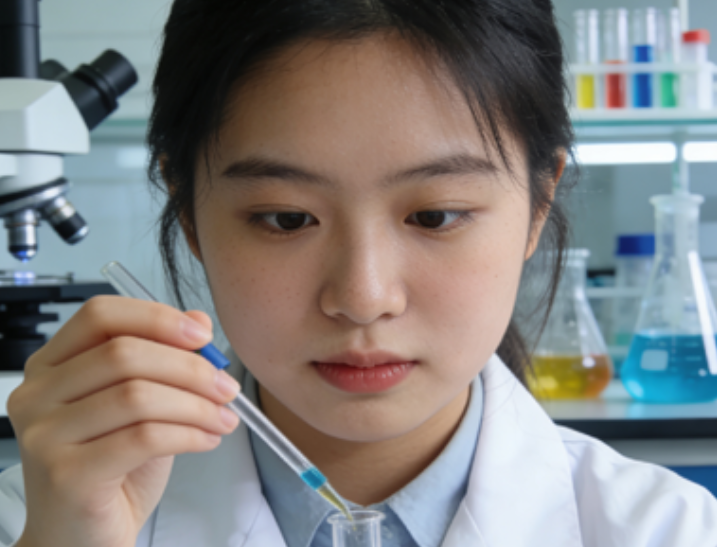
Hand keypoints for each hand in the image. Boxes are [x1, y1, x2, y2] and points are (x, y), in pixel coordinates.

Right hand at [7, 296, 239, 546]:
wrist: (82, 539)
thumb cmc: (113, 469)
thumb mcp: (142, 406)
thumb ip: (164, 359)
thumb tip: (199, 320)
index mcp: (51, 365)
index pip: (100, 315)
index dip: (156, 318)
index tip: (202, 336)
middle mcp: (36, 394)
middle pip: (124, 354)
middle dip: (190, 367)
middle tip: (228, 387)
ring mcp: (44, 435)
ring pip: (137, 395)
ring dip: (196, 404)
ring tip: (224, 417)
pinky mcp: (64, 474)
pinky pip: (143, 438)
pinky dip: (188, 433)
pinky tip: (208, 439)